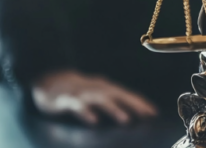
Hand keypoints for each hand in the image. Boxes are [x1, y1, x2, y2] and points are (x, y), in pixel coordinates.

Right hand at [31, 70, 157, 124]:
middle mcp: (98, 88)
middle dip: (134, 104)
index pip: (128, 95)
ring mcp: (83, 92)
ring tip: (126, 120)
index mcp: (107, 88)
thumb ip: (114, 102)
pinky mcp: (67, 99)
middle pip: (119, 95)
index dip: (141, 103)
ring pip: (101, 100)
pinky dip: (87, 112)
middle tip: (147, 115)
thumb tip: (133, 114)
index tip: (155, 113)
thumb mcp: (99, 95)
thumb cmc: (79, 92)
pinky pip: (78, 105)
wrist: (50, 83)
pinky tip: (94, 121)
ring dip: (114, 109)